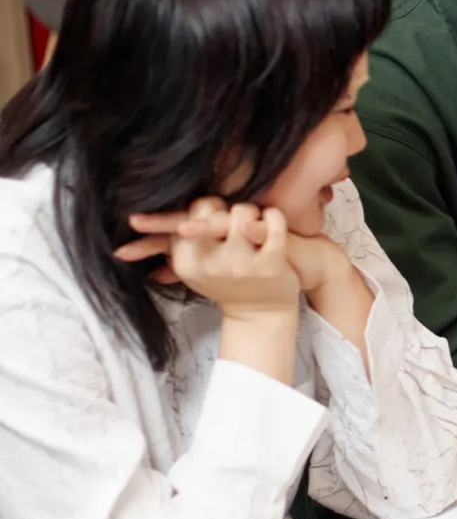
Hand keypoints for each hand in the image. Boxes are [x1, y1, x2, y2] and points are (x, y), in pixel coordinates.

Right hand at [119, 201, 352, 294]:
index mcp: (187, 263)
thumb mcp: (191, 268)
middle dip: (221, 207)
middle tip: (230, 218)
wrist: (261, 312)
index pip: (183, 218)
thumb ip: (164, 247)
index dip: (200, 210)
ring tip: (253, 221)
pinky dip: (275, 217)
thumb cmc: (225, 280)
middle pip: (209, 212)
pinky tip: (273, 217)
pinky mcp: (270, 266)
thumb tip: (120, 246)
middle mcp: (211, 265)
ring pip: (241, 214)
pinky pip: (273, 226)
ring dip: (251, 211)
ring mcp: (241, 265)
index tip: (208, 217)